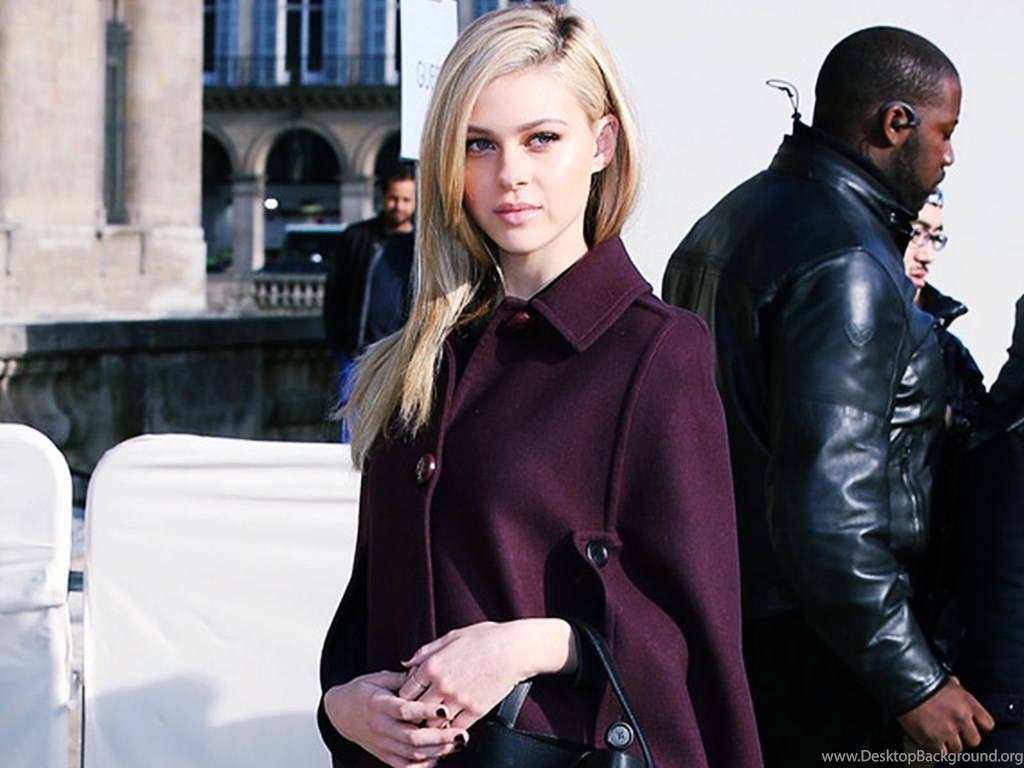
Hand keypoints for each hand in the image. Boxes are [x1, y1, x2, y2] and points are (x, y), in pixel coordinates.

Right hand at [323, 670, 467, 767]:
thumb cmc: (363, 691)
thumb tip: (426, 672)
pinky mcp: (384, 755)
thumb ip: (403, 678)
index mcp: (378, 705)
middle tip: (461, 734)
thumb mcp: (379, 678)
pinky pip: (404, 766)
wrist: (340, 712)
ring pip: (411, 753)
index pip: (404, 710)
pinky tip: (438, 758)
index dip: (425, 711)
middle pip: (412, 737)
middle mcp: (380, 727)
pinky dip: (422, 765)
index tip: (445, 709)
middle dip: (439, 738)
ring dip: (436, 751)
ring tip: (457, 744)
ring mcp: (382, 744)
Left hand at [397, 619, 575, 730]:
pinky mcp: (476, 710)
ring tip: (436, 718)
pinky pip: (455, 728)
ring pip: (433, 723)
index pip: (405, 690)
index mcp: (432, 665)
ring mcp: (459, 699)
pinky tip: (453, 722)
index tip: (412, 696)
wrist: (515, 648)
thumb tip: (406, 663)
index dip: (406, 695)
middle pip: (415, 710)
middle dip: (415, 712)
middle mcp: (442, 684)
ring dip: (432, 722)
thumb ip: (426, 651)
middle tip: (419, 712)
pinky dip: (451, 729)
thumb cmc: (485, 638)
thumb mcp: (451, 637)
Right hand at [897, 677, 993, 753]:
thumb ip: (957, 689)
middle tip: (954, 732)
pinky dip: (936, 748)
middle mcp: (961, 719)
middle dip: (964, 738)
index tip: (973, 727)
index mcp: (968, 704)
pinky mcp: (932, 740)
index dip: (980, 727)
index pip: (987, 725)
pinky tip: (931, 739)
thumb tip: (956, 687)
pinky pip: (941, 753)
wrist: (904, 684)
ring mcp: (947, 731)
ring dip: (949, 743)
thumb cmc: (923, 679)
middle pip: (974, 740)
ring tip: (939, 734)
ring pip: (958, 749)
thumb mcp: (947, 681)